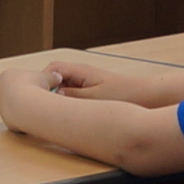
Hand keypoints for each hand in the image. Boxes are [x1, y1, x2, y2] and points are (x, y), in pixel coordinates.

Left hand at [0, 62, 55, 133]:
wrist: (25, 106)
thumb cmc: (34, 87)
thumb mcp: (47, 77)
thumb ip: (52, 77)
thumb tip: (57, 77)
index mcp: (6, 76)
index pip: (21, 79)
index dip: (34, 82)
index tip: (43, 86)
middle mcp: (1, 92)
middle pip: (19, 93)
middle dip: (31, 96)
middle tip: (44, 98)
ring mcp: (2, 107)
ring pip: (19, 107)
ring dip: (29, 108)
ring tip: (41, 108)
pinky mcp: (7, 121)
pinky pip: (19, 119)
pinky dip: (27, 118)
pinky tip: (36, 117)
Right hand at [36, 52, 167, 105]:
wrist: (146, 95)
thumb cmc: (123, 94)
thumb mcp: (93, 99)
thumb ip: (70, 97)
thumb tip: (51, 96)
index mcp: (81, 71)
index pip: (52, 69)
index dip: (41, 81)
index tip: (38, 97)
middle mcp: (82, 73)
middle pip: (56, 78)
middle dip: (48, 90)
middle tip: (43, 107)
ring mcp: (87, 81)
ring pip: (64, 87)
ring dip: (59, 98)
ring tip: (57, 113)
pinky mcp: (92, 90)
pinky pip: (73, 94)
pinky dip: (69, 102)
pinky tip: (72, 114)